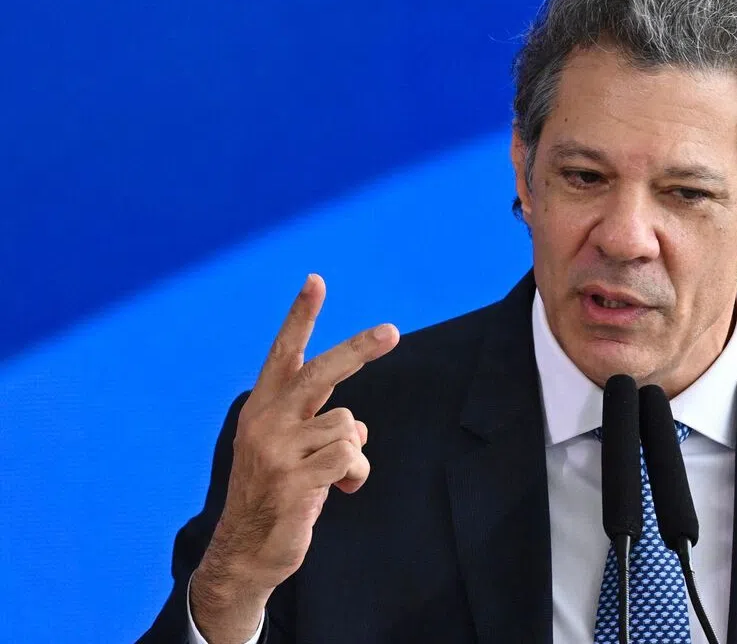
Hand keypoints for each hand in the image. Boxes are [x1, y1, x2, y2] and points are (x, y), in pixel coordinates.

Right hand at [190, 274, 398, 643]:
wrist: (246, 554)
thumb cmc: (277, 496)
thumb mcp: (288, 450)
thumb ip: (317, 425)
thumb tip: (358, 425)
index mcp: (261, 408)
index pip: (284, 353)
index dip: (300, 317)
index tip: (316, 280)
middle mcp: (265, 421)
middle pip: (321, 372)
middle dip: (359, 350)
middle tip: (392, 332)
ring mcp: (277, 449)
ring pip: (349, 425)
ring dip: (355, 454)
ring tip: (334, 478)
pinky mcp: (294, 479)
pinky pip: (350, 456)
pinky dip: (357, 473)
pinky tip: (342, 491)